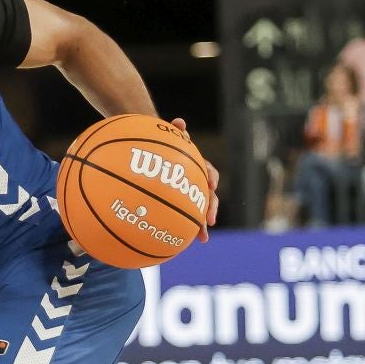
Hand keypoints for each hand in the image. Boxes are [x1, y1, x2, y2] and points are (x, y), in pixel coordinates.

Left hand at [168, 117, 219, 235]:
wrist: (153, 152)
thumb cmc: (161, 144)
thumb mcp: (166, 136)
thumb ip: (173, 130)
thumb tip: (179, 121)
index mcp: (195, 166)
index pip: (208, 171)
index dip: (211, 178)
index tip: (211, 185)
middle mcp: (196, 181)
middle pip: (208, 196)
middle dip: (210, 208)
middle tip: (210, 220)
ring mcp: (189, 193)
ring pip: (199, 210)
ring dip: (202, 224)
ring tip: (202, 238)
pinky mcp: (180, 203)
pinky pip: (183, 217)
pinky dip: (185, 229)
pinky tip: (182, 242)